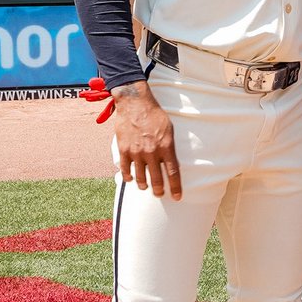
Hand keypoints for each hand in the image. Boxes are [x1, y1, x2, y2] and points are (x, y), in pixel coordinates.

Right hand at [112, 82, 181, 198]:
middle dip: (159, 190)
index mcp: (166, 147)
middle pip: (156, 179)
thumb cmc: (155, 115)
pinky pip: (125, 169)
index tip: (177, 197)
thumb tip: (171, 163)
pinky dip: (128, 176)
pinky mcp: (124, 149)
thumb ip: (170, 147)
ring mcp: (136, 152)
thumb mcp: (169, 130)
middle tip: (159, 194)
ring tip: (145, 187)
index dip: (175, 187)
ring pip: (140, 177)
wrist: (135, 103)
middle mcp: (152, 152)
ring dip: (143, 185)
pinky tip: (130, 179)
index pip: (173, 173)